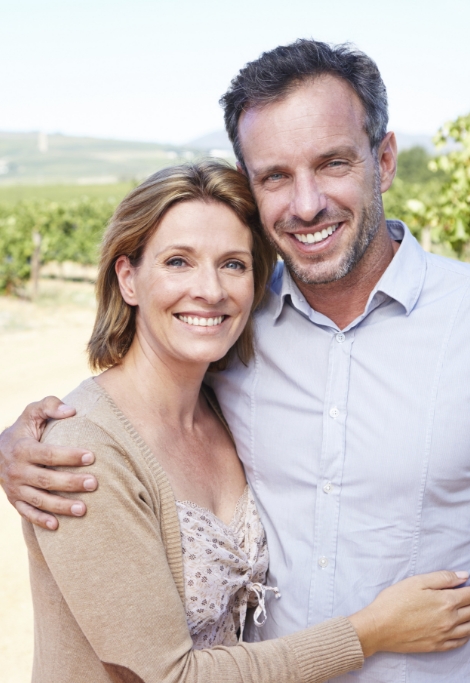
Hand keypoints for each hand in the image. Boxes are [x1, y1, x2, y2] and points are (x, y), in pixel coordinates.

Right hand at [0, 396, 97, 529]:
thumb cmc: (25, 429)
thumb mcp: (32, 412)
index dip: (70, 456)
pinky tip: (58, 526)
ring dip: (61, 506)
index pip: (49, 454)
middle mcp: (17, 471)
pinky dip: (41, 520)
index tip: (91, 456)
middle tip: (94, 483)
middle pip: (46, 480)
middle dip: (71, 483)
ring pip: (39, 500)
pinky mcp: (15, 501)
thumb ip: (50, 405)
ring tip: (84, 509)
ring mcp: (15, 488)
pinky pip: (27, 513)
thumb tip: (71, 410)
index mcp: (22, 449)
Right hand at [349, 570, 469, 656]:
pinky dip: (466, 636)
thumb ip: (442, 578)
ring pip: (469, 628)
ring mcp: (444, 635)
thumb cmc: (394, 601)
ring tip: (469, 612)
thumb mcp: (416, 582)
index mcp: (445, 601)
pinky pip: (459, 643)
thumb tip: (463, 576)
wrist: (379, 627)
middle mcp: (449, 619)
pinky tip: (464, 631)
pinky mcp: (437, 646)